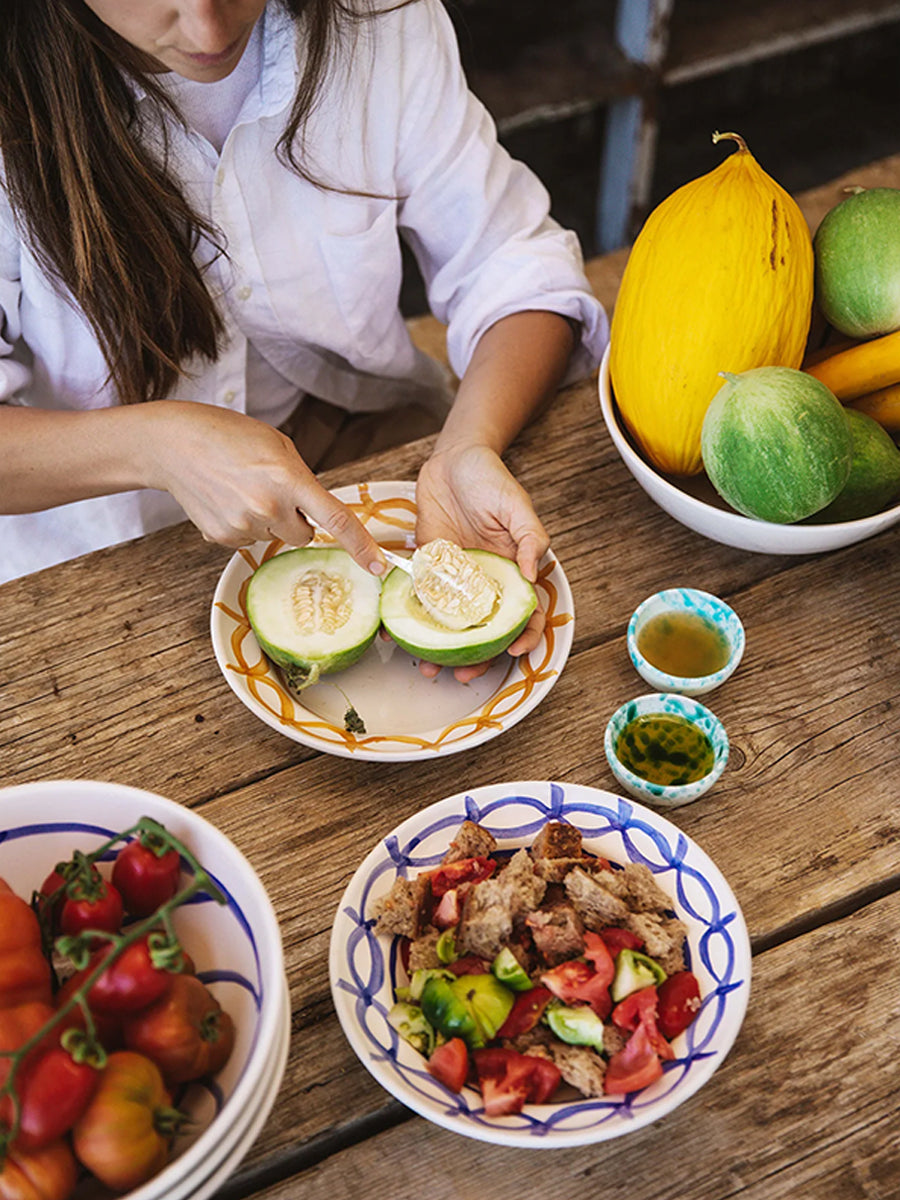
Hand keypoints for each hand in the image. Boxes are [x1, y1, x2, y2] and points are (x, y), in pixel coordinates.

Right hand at [144, 403, 386, 574]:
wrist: (172, 445)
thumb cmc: (227, 436)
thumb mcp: (278, 446)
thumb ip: (302, 480)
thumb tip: (316, 513)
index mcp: (289, 479)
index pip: (336, 520)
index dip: (362, 547)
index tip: (381, 567)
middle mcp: (268, 507)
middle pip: (304, 535)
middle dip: (298, 519)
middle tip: (272, 491)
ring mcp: (243, 526)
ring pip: (276, 538)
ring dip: (269, 520)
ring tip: (242, 490)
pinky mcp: (222, 538)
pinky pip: (249, 540)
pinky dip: (244, 525)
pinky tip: (226, 500)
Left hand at [414, 442, 548, 681]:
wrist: (453, 459)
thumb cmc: (491, 479)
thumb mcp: (518, 505)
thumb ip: (529, 538)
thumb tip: (530, 573)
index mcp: (510, 572)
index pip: (524, 614)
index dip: (524, 637)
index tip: (514, 652)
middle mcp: (482, 583)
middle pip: (483, 632)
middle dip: (476, 659)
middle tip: (462, 676)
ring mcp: (452, 580)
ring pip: (448, 626)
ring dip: (439, 651)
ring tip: (427, 669)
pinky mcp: (424, 569)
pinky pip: (416, 600)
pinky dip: (407, 620)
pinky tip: (395, 635)